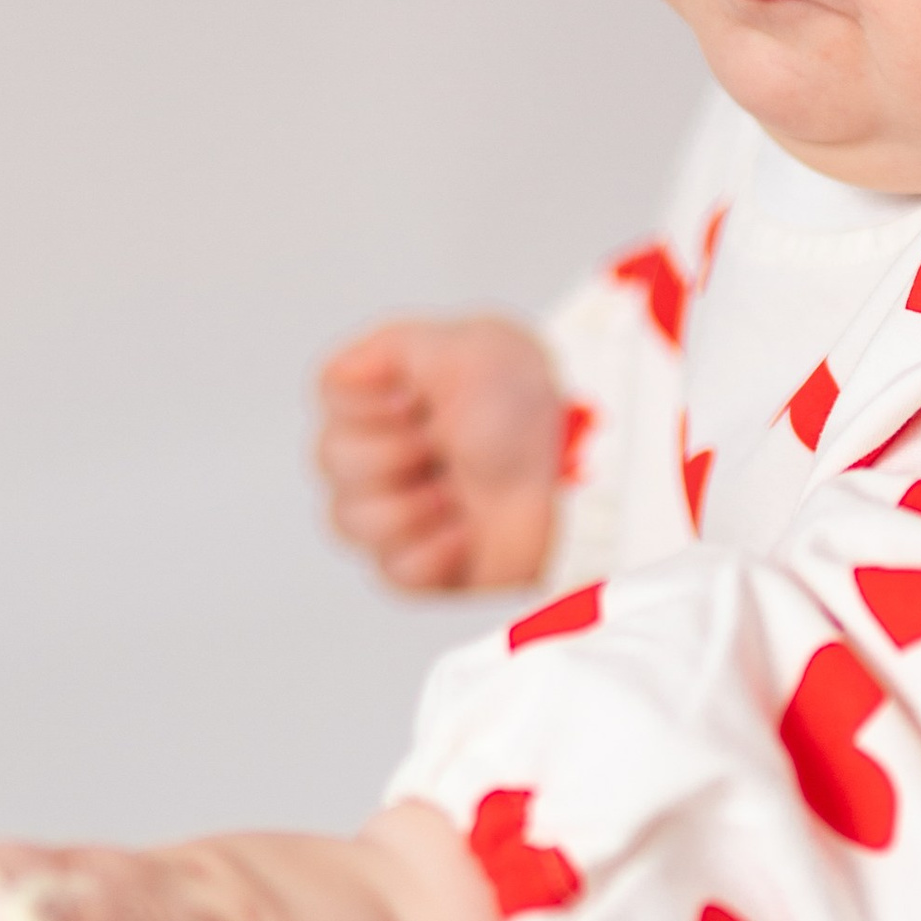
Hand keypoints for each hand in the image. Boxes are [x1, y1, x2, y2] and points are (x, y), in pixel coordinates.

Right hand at [315, 316, 565, 592]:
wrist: (589, 473)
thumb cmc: (539, 408)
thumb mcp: (471, 347)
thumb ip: (391, 348)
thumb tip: (339, 374)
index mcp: (392, 395)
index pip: (331, 398)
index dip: (374, 402)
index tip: (419, 397)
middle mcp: (387, 453)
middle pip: (333, 462)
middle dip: (395, 452)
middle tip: (446, 445)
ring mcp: (402, 514)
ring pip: (349, 522)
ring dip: (412, 505)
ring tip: (459, 494)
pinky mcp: (425, 568)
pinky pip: (393, 572)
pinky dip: (434, 553)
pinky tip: (468, 532)